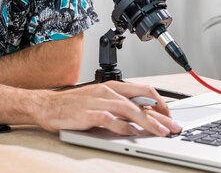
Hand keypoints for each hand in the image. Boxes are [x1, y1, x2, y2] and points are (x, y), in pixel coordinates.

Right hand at [34, 81, 181, 136]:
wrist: (47, 105)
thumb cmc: (73, 104)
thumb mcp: (100, 100)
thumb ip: (120, 106)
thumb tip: (142, 117)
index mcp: (113, 86)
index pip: (144, 91)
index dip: (161, 103)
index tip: (170, 115)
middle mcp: (109, 91)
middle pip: (142, 100)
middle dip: (161, 114)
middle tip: (173, 127)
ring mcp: (100, 101)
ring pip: (131, 110)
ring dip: (148, 122)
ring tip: (161, 132)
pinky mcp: (90, 113)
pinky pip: (111, 120)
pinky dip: (124, 127)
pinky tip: (133, 133)